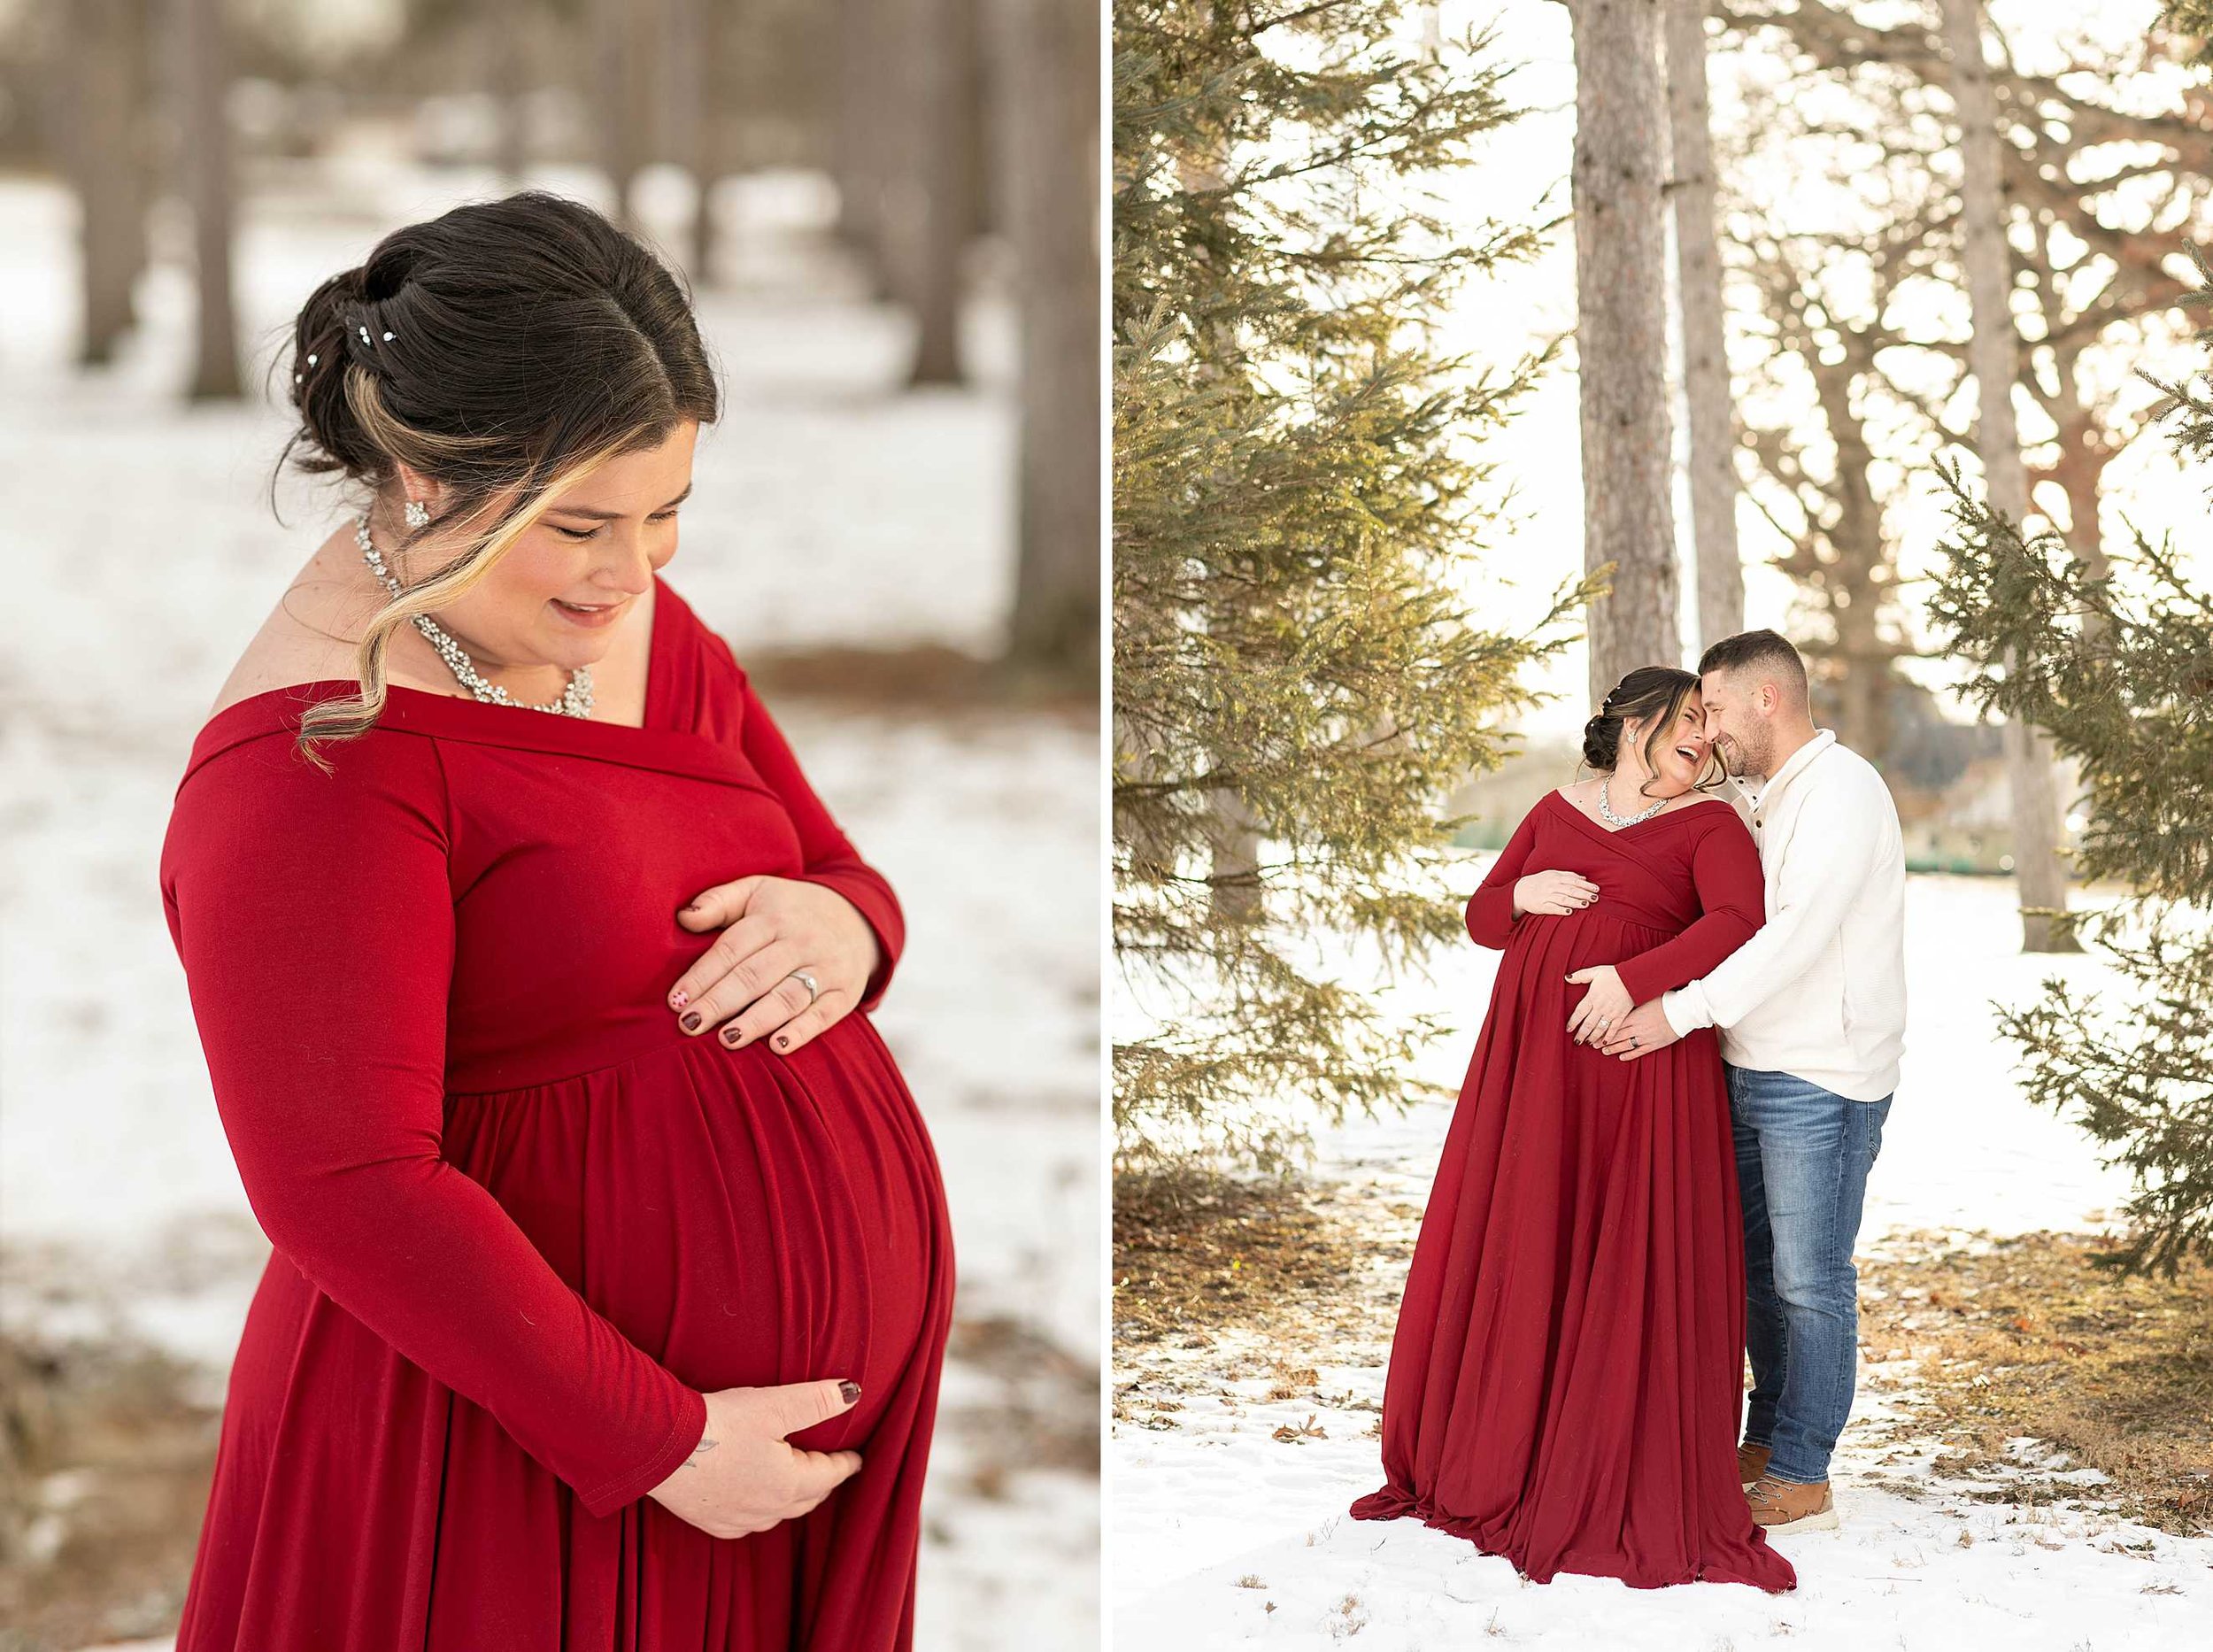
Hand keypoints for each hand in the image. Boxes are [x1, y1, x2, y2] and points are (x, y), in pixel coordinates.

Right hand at [647, 1378, 864, 1539]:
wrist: (660, 1446)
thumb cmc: (719, 1424)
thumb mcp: (775, 1406)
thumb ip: (816, 1401)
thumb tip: (852, 1394)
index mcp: (787, 1484)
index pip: (828, 1476)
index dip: (845, 1464)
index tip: (856, 1459)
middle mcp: (765, 1509)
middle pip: (806, 1499)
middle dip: (822, 1483)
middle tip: (832, 1469)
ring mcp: (736, 1518)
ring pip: (778, 1514)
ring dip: (793, 1498)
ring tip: (800, 1484)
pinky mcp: (710, 1520)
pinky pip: (748, 1522)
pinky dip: (762, 1511)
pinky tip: (757, 1502)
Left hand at [668, 876, 881, 1054]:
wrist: (856, 919)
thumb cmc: (790, 910)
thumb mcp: (757, 891)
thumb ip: (718, 901)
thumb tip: (682, 918)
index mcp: (773, 917)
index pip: (732, 948)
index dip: (702, 974)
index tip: (676, 1000)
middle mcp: (801, 942)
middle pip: (755, 975)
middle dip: (720, 1002)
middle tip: (690, 1025)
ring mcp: (826, 968)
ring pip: (787, 997)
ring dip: (756, 1020)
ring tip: (726, 1040)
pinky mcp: (845, 993)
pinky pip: (823, 1014)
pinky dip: (802, 1031)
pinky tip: (777, 1047)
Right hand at [1513, 869, 1599, 916]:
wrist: (1521, 891)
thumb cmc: (1540, 882)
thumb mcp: (1553, 875)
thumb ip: (1569, 876)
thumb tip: (1584, 878)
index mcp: (1556, 877)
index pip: (1574, 881)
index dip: (1586, 885)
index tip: (1596, 889)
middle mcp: (1551, 886)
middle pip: (1570, 890)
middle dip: (1583, 894)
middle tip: (1595, 898)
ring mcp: (1546, 896)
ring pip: (1562, 899)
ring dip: (1575, 902)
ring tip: (1585, 904)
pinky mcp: (1541, 906)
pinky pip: (1552, 908)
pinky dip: (1561, 910)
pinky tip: (1569, 912)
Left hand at [1564, 964, 1632, 1043]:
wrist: (1632, 978)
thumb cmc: (1613, 974)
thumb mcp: (1595, 972)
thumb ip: (1580, 976)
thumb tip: (1567, 978)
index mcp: (1592, 997)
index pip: (1579, 1012)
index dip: (1573, 1022)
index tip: (1568, 1029)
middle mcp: (1600, 1007)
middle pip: (1588, 1024)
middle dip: (1581, 1034)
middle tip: (1576, 1042)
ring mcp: (1611, 1013)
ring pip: (1599, 1028)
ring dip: (1592, 1037)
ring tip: (1587, 1043)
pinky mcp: (1621, 1016)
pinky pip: (1613, 1029)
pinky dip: (1608, 1037)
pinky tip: (1604, 1043)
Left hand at [1599, 999, 1679, 1060]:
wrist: (1682, 1011)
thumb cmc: (1665, 1001)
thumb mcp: (1646, 998)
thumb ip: (1633, 1003)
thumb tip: (1622, 999)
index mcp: (1635, 1015)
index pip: (1615, 1025)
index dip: (1604, 1030)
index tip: (1595, 1032)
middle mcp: (1638, 1027)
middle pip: (1617, 1036)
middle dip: (1605, 1041)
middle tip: (1593, 1044)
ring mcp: (1646, 1037)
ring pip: (1626, 1045)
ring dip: (1614, 1049)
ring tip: (1604, 1051)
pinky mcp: (1655, 1044)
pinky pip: (1640, 1051)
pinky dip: (1630, 1055)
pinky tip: (1622, 1057)